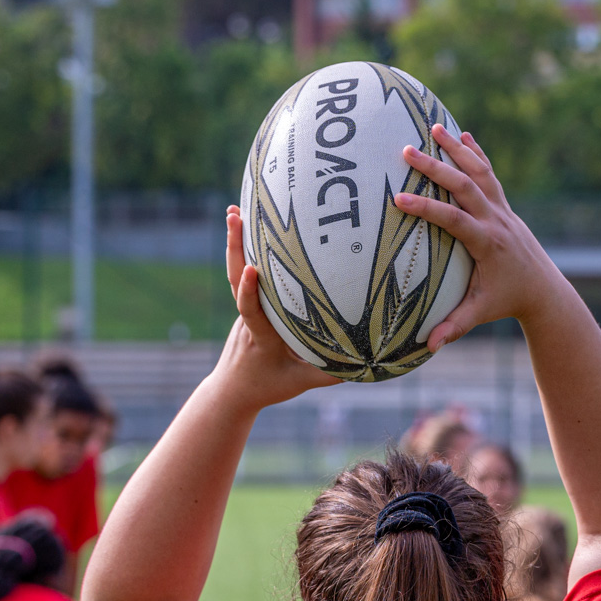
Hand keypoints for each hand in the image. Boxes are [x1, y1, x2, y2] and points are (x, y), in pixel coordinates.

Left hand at [216, 206, 339, 409]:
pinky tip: (248, 226)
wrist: (234, 390)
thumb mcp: (300, 383)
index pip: (252, 311)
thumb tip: (367, 360)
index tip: (251, 268)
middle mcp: (248, 318)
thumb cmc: (268, 387)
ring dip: (234, 242)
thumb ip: (330, 372)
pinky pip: (243, 275)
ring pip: (236, 272)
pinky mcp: (245, 305)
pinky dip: (242, 250)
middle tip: (233, 214)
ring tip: (234, 210)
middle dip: (235, 247)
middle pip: (236, 280)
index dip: (249, 290)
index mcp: (260, 337)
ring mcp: (244, 309)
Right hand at [396, 125, 567, 349]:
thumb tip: (428, 346)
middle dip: (436, 167)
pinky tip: (463, 136)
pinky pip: (490, 174)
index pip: (454, 220)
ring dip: (456, 150)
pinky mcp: (504, 205)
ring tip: (433, 128)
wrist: (543, 288)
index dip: (427, 208)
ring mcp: (502, 209)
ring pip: (479, 172)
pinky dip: (476, 154)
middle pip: (465, 186)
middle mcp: (496, 220)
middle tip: (406, 151)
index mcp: (487, 243)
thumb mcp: (480, 313)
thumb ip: (454, 326)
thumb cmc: (507, 300)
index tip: (399, 199)